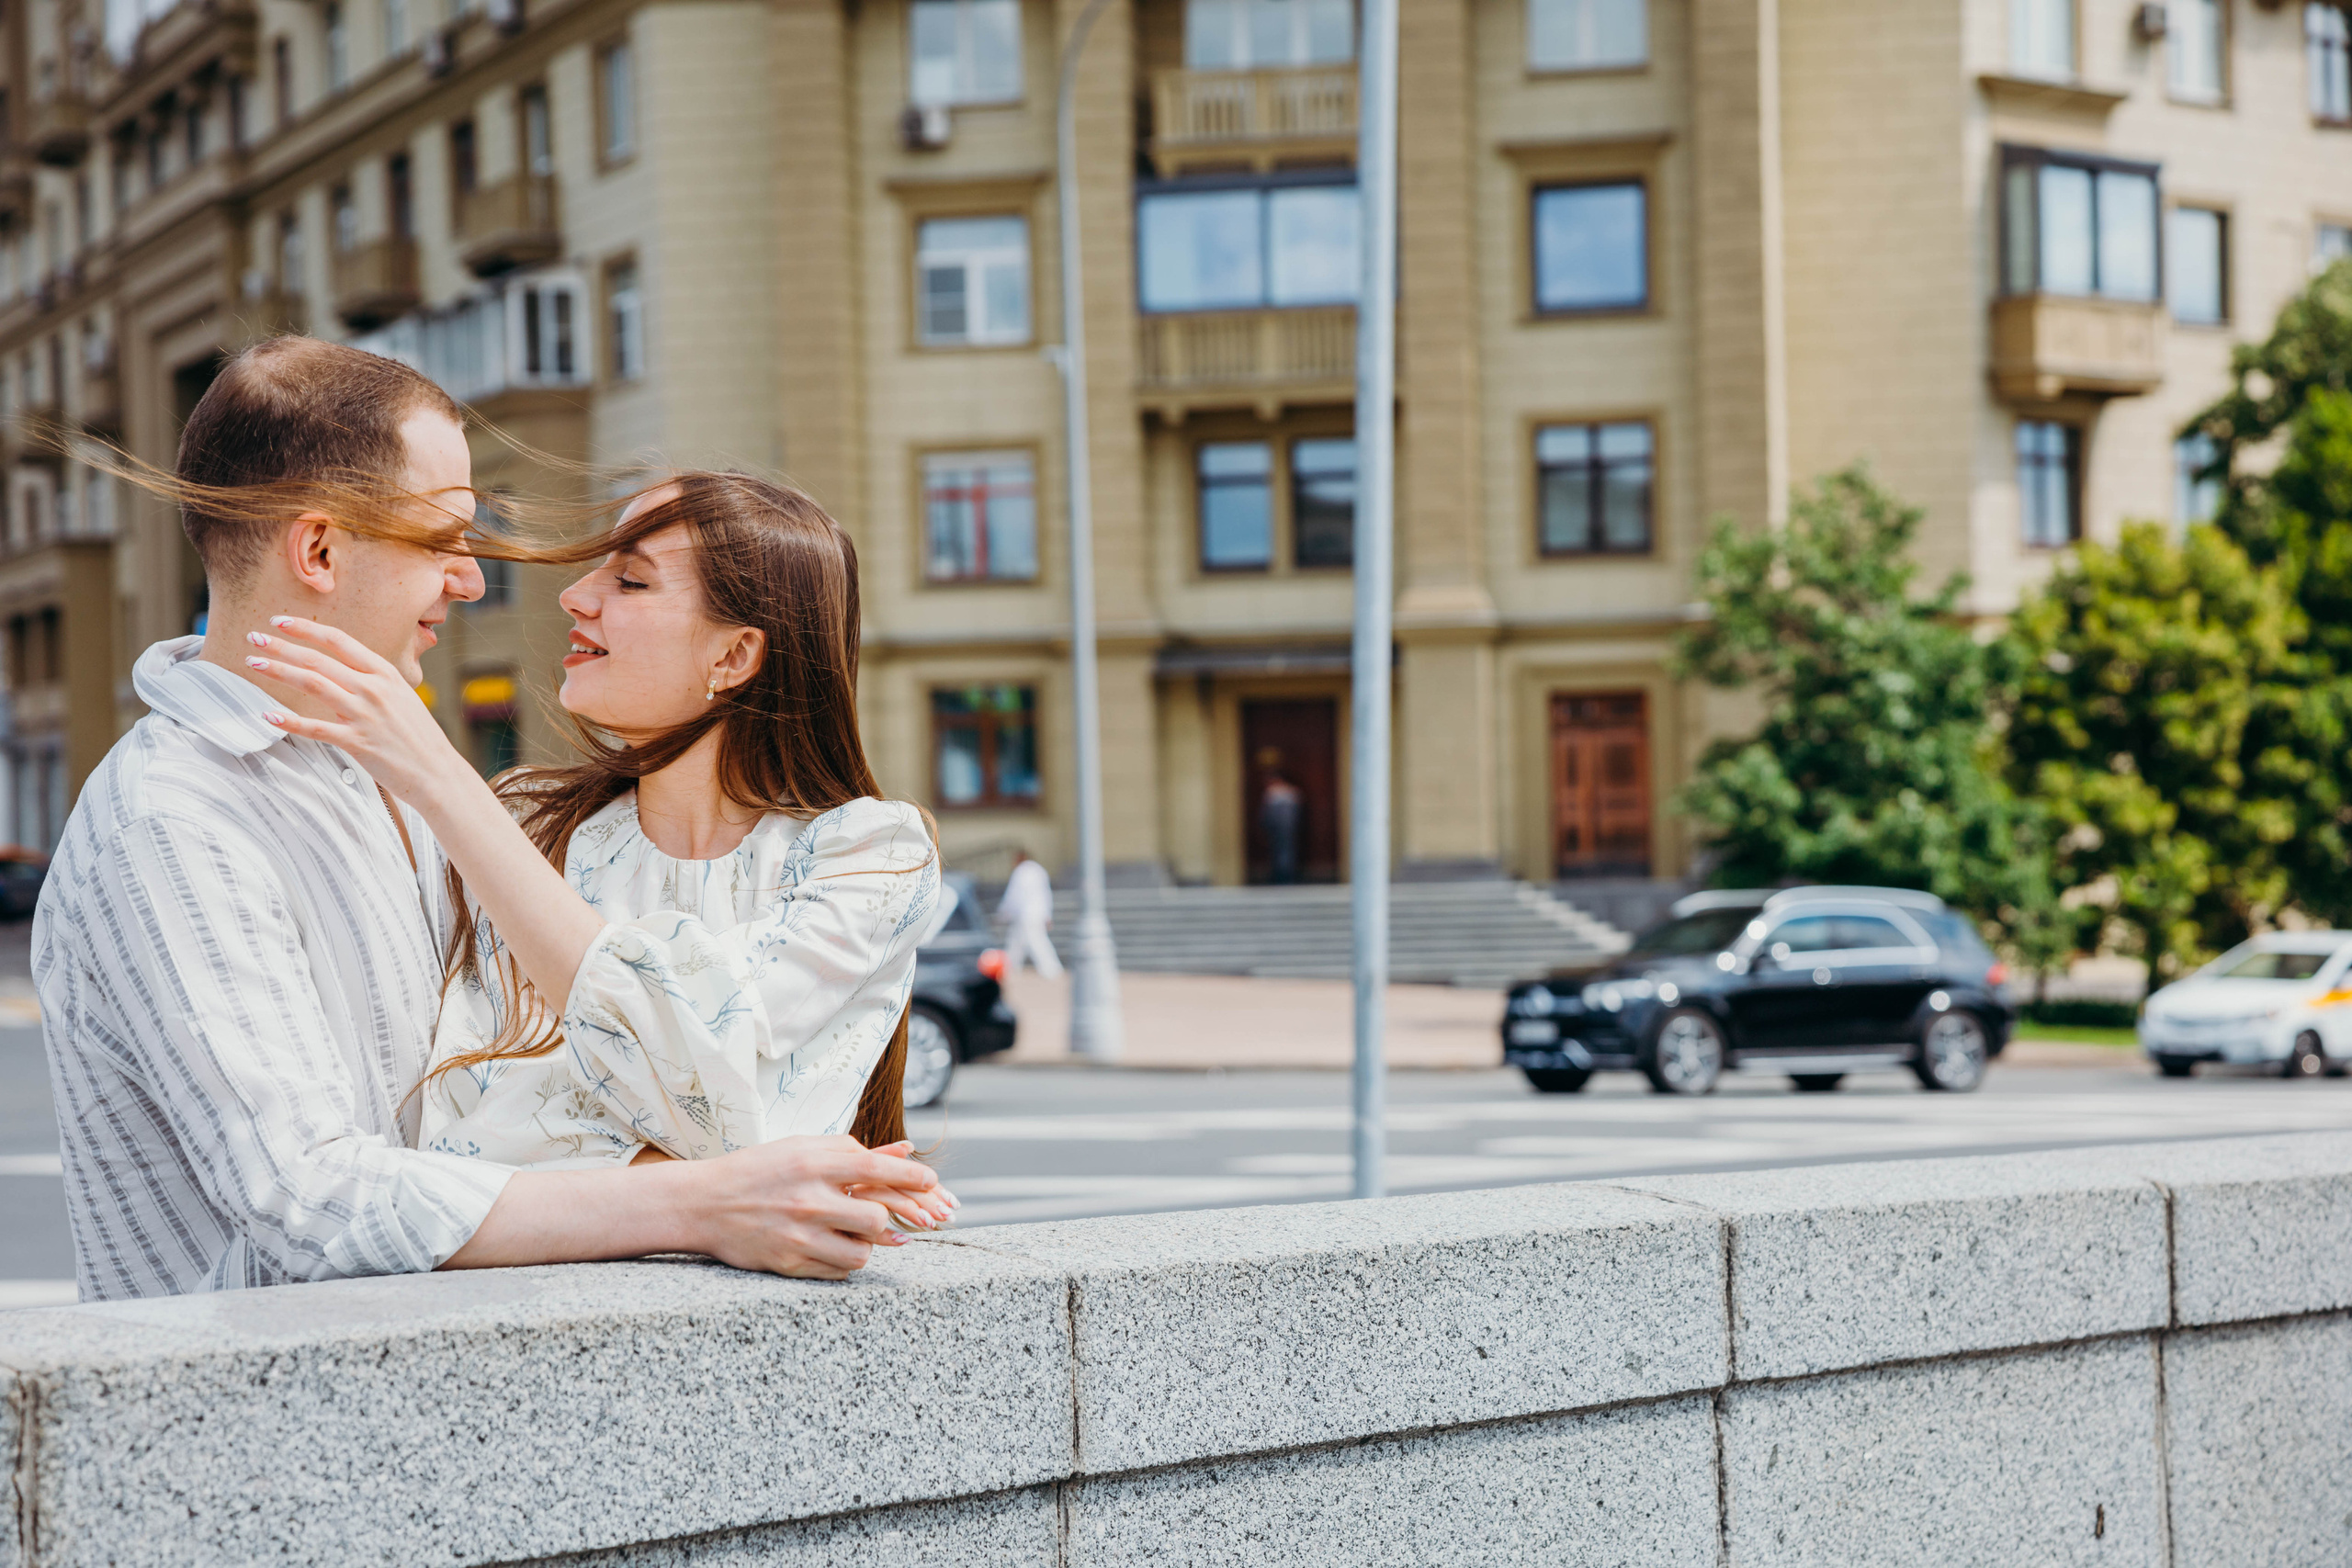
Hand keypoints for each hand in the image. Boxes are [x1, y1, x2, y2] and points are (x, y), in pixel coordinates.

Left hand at [243, 617, 476, 806]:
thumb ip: (373, 683)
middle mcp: (373, 689)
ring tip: (254, 663)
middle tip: (254, 638)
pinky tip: (268, 716)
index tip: (280, 622)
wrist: (437, 772)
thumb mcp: (402, 698)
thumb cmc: (418, 737)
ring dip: (279, 671)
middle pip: (319, 659)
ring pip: (312, 684)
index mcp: (385, 674)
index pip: (339, 641)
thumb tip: (343, 673)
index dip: (306, 629)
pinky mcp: (356, 743)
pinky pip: (315, 729)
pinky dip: (288, 721)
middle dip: (282, 646)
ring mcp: (365, 715)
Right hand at [681, 1135, 958, 1279]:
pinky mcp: (788, 1263)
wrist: (703, 1203)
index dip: (914, 1179)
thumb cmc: (759, 1170)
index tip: (932, 1183)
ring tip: (856, 1233)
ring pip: (862, 1253)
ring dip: (868, 1245)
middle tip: (888, 1215)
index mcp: (813, 1162)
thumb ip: (854, 1151)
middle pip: (876, 1219)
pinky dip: (846, 1261)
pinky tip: (837, 1247)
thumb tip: (907, 1151)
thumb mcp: (804, 1147)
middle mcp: (808, 1199)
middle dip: (890, 1219)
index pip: (878, 1170)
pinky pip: (838, 1272)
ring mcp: (798, 1235)